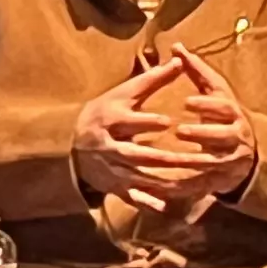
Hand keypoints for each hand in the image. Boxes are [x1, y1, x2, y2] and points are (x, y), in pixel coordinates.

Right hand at [73, 58, 240, 206]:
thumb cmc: (103, 112)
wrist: (71, 143)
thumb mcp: (123, 94)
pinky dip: (147, 202)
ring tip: (193, 181)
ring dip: (167, 180)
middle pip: (140, 154)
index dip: (147, 122)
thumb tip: (179, 61)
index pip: (130, 122)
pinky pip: (132, 196)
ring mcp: (112, 168)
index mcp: (111, 121)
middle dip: (168, 158)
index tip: (167, 123)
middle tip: (196, 159)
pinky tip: (165, 206)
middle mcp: (110, 146)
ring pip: (141, 176)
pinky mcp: (114, 185)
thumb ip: (153, 80)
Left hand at [156, 46, 259, 202]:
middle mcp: (237, 137)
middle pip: (223, 136)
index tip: (187, 102)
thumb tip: (176, 46)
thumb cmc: (224, 115)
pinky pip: (206, 184)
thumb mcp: (216, 92)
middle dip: (203, 133)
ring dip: (195, 161)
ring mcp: (232, 160)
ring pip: (215, 162)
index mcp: (234, 114)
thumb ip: (196, 71)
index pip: (224, 107)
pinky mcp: (222, 180)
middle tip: (179, 130)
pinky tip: (170, 184)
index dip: (207, 105)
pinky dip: (189, 185)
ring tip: (173, 158)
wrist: (248, 152)